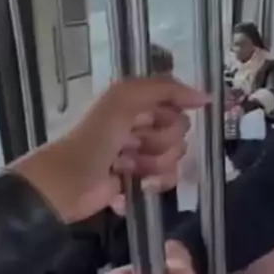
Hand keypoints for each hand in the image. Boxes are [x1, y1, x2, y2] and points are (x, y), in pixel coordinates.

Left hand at [13, 77, 208, 222]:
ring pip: (175, 157)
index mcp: (135, 102)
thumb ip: (164, 89)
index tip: (150, 121)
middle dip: (160, 141)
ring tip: (126, 166)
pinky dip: (154, 183)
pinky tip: (135, 185)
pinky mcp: (140, 181)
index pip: (176, 103)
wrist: (67, 184)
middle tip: (132, 145)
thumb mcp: (123, 100)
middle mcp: (140, 125)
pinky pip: (167, 179)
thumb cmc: (92, 139)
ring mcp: (140, 154)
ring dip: (153, 163)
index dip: (169, 114)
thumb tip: (206, 98)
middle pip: (179, 131)